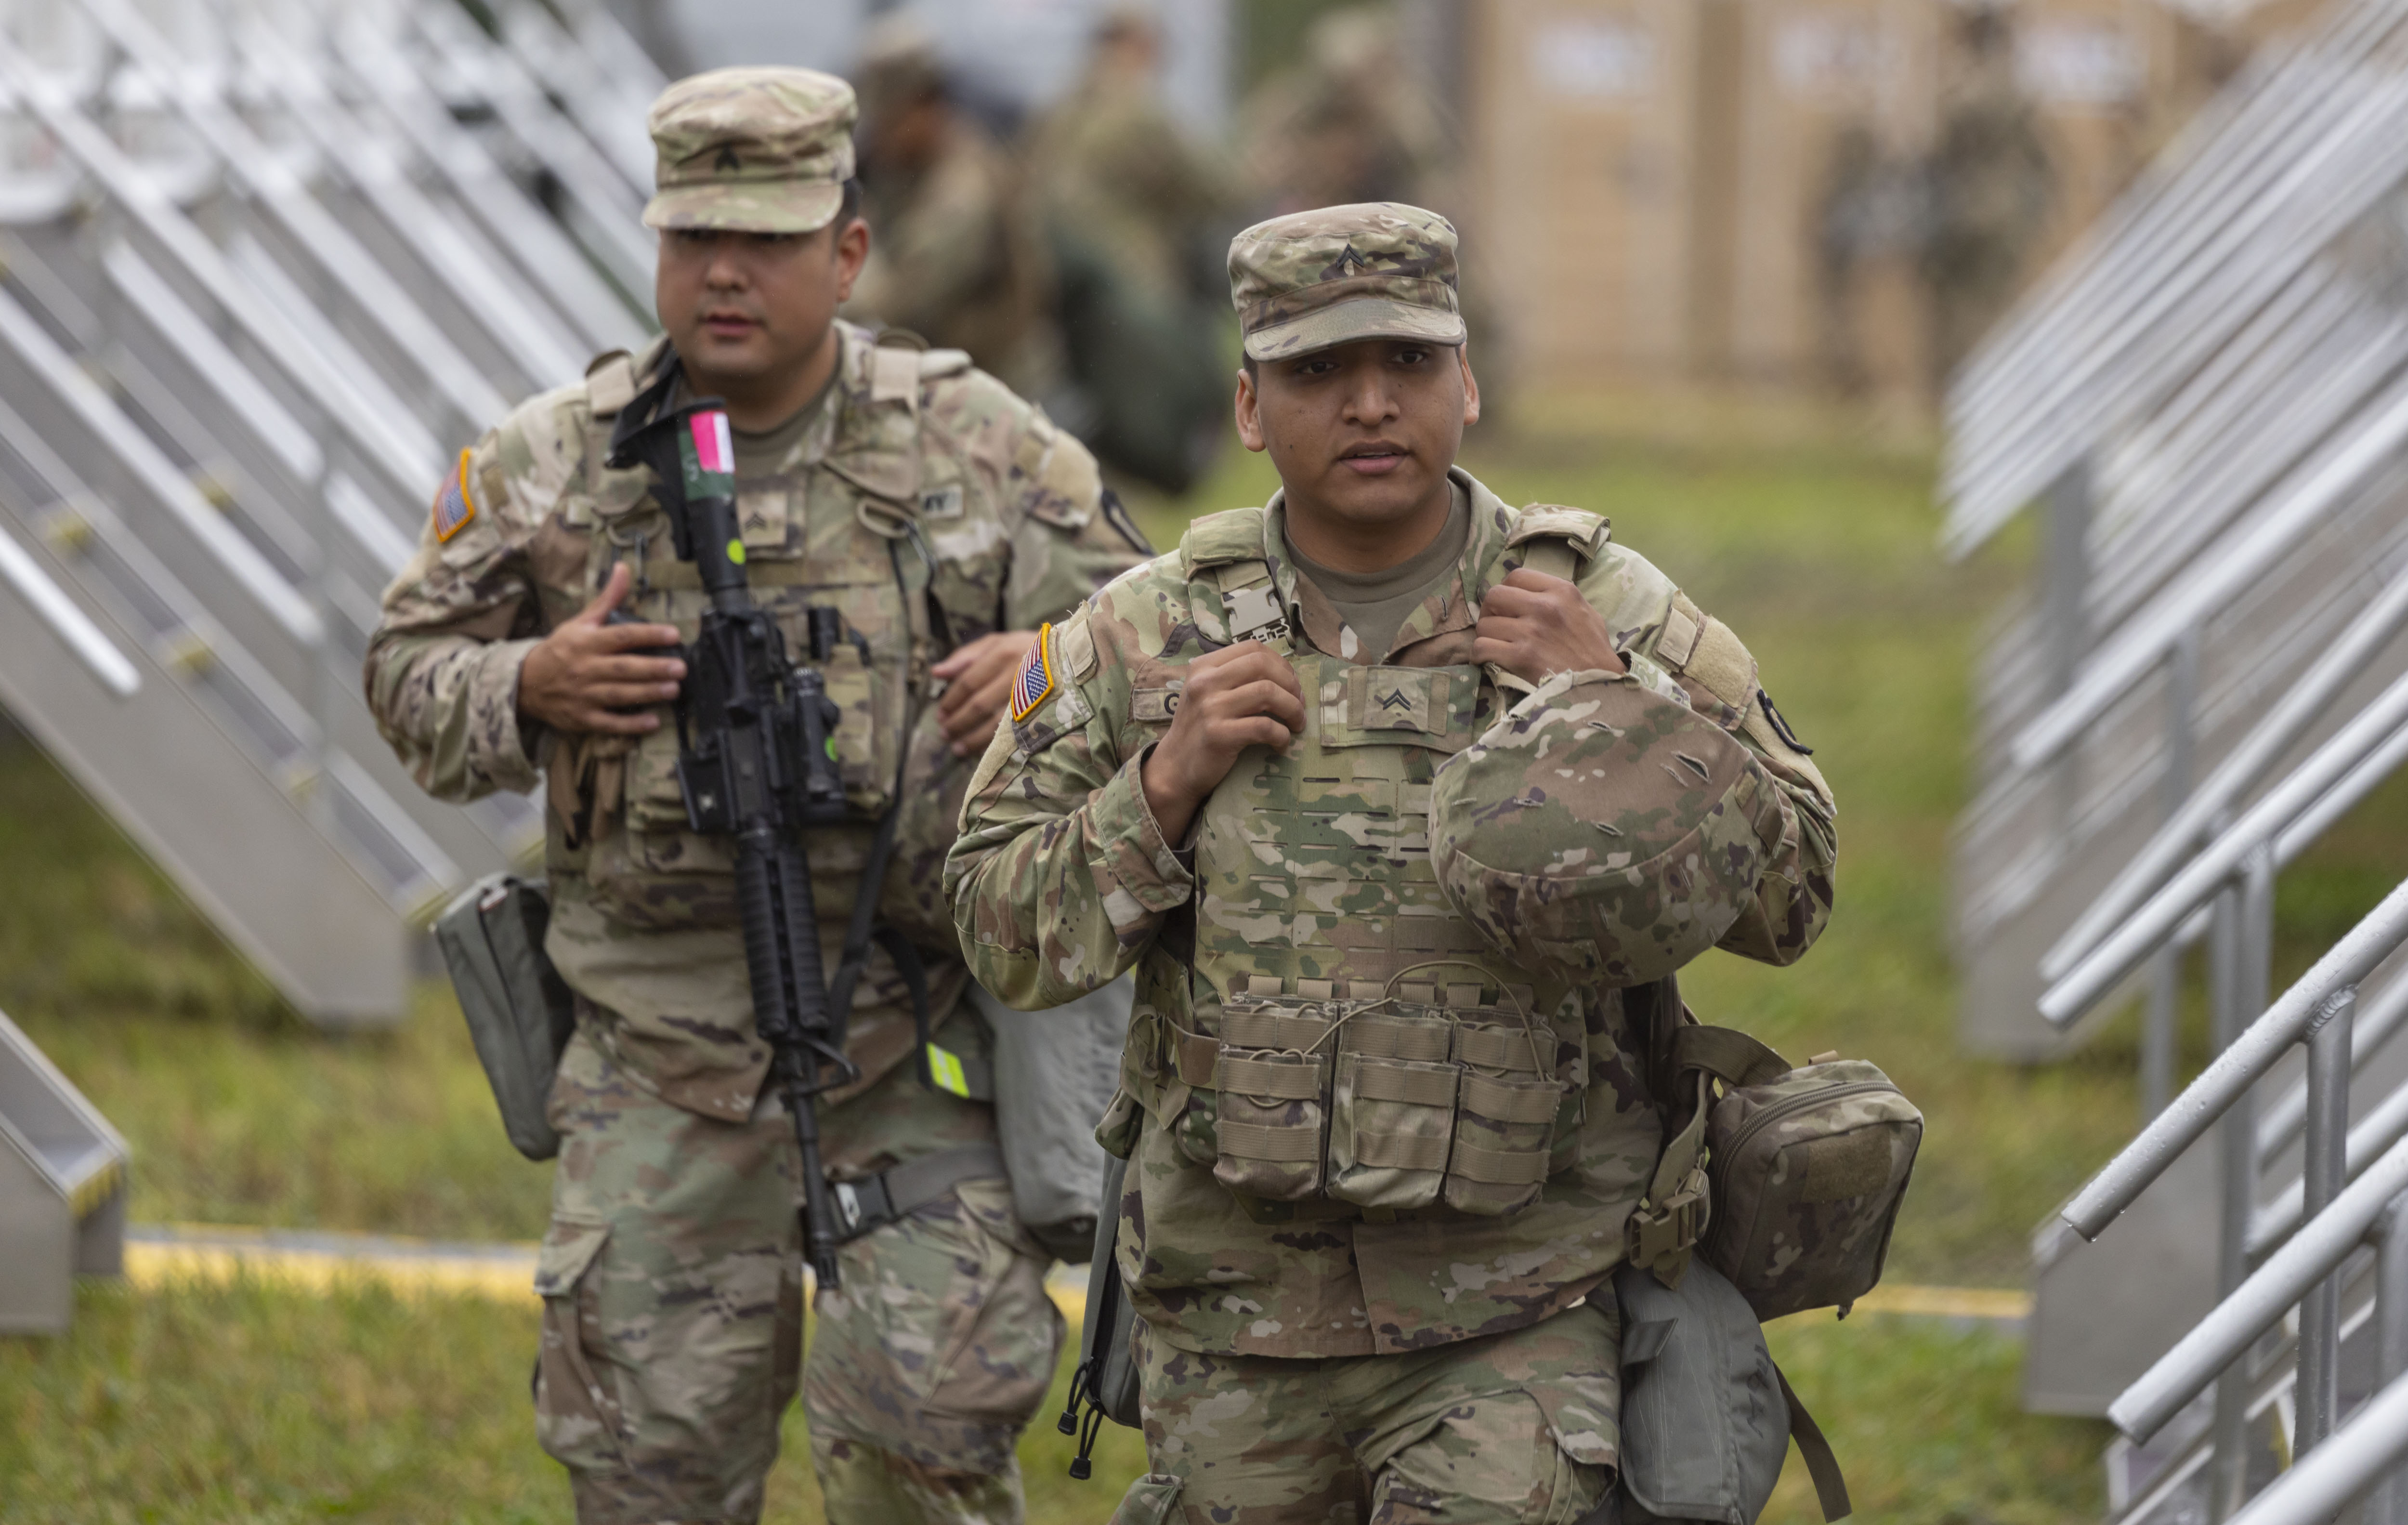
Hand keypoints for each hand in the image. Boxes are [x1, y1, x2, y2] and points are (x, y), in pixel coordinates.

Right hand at [516, 563, 685, 735]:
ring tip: (674, 690)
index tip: (673, 634)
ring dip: (647, 693)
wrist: (524, 683)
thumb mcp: (580, 622)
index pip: (621, 636)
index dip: (648, 635)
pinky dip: (630, 725)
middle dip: (653, 668)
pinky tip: (652, 722)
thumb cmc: (560, 650)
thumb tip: (623, 568)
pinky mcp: (582, 718)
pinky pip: (609, 723)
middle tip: (680, 667)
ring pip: (619, 694)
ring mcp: (583, 695)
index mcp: (586, 642)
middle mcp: (585, 668)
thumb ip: (607, 599)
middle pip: (623, 668)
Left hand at [933, 630, 1043, 756]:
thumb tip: (935, 673)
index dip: (951, 701)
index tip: (940, 714)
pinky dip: (994, 744)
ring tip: (957, 747)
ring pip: (996, 723)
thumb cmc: (1025, 649)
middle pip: (979, 704)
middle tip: (944, 733)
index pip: (968, 682)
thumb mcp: (996, 643)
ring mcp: (1032, 695)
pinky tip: (981, 751)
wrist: (1069, 657)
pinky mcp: (1044, 713)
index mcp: (1003, 653)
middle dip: (958, 722)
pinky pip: (1014, 733)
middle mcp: (1018, 674)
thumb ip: (964, 657)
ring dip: (972, 738)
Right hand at [1139, 641, 1305, 842]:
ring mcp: (1210, 708)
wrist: (1175, 768)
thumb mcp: (1208, 694)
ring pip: (1267, 693)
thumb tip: (1284, 673)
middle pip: (1262, 665)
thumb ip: (1235, 678)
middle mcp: (1204, 682)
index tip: (1291, 685)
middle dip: (1291, 684)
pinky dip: (1281, 735)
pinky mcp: (1218, 735)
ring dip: (1292, 709)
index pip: (1252, 649)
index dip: (1281, 664)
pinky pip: (1264, 727)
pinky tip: (1281, 744)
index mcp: (1204, 666)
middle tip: (1299, 704)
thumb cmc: (1200, 729)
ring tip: (1296, 724)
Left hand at [1471, 568, 1624, 685]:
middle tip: (1496, 624)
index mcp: (1562, 591)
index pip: (1516, 575)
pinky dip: (1479, 655)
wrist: (1602, 685)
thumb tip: (1528, 593)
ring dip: (1486, 635)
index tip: (1507, 604)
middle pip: (1494, 595)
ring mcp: (1531, 631)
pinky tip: (1487, 659)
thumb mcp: (1585, 612)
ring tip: (1495, 645)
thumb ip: (1558, 598)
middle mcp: (1544, 606)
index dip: (1506, 589)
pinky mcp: (1521, 656)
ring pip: (1484, 624)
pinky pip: (1481, 647)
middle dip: (1489, 611)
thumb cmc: (1594, 651)